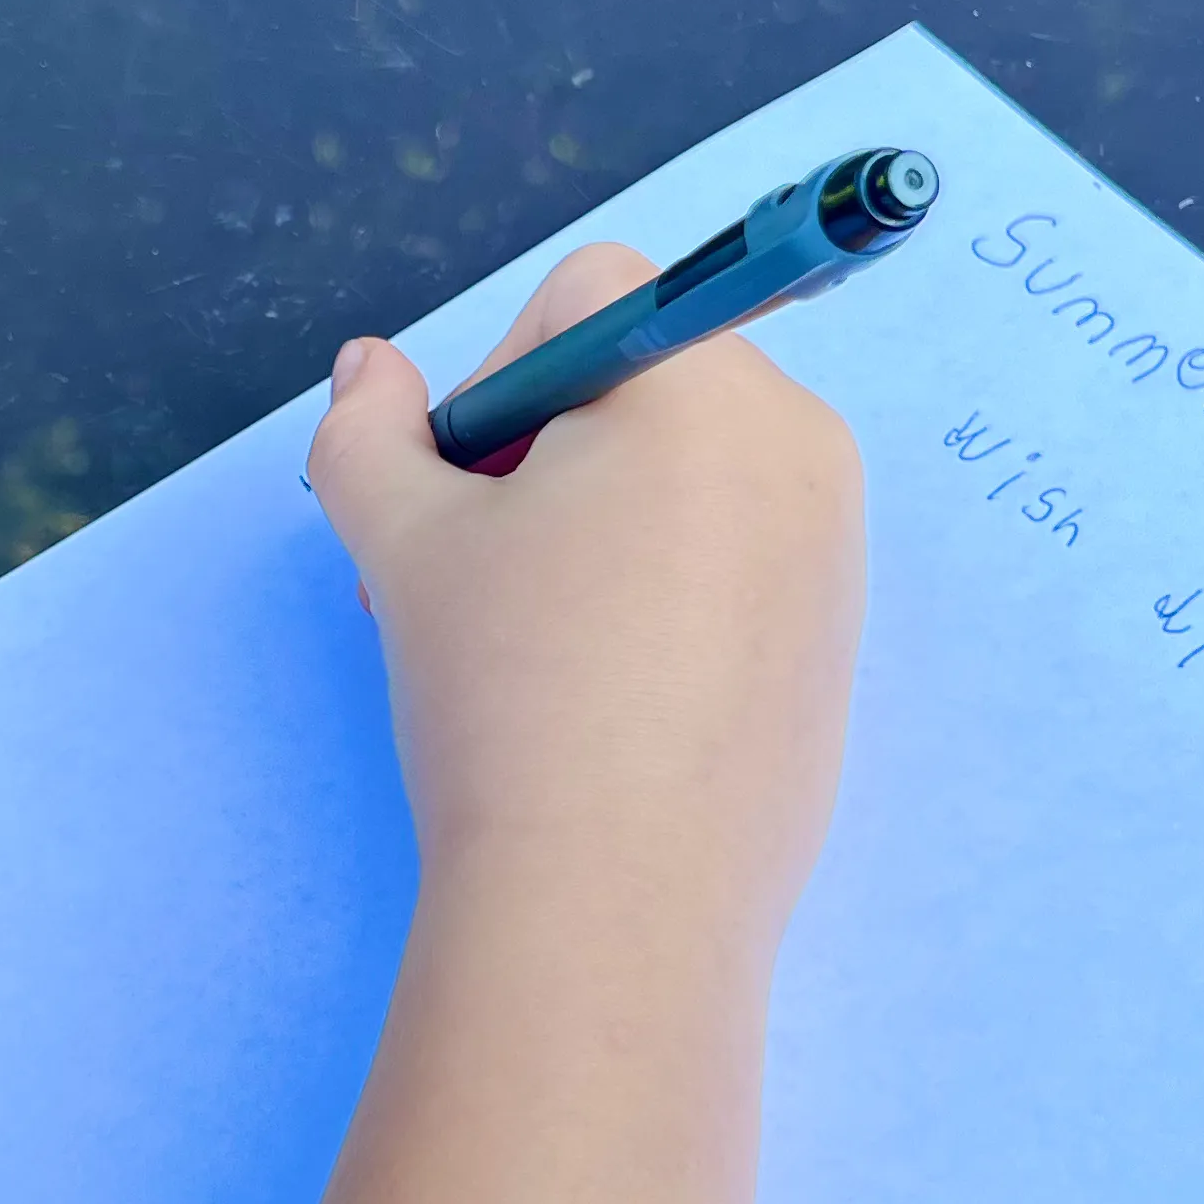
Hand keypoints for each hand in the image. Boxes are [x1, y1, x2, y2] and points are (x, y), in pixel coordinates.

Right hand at [307, 242, 866, 943]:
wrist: (616, 905)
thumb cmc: (509, 696)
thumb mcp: (401, 542)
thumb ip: (367, 431)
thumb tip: (369, 369)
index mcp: (705, 385)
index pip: (586, 298)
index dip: (499, 381)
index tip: (470, 500)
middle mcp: (798, 443)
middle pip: (643, 381)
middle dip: (546, 455)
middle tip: (485, 581)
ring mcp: (834, 549)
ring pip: (686, 477)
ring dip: (598, 525)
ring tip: (540, 649)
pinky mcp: (837, 643)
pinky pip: (735, 563)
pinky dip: (662, 595)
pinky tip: (608, 698)